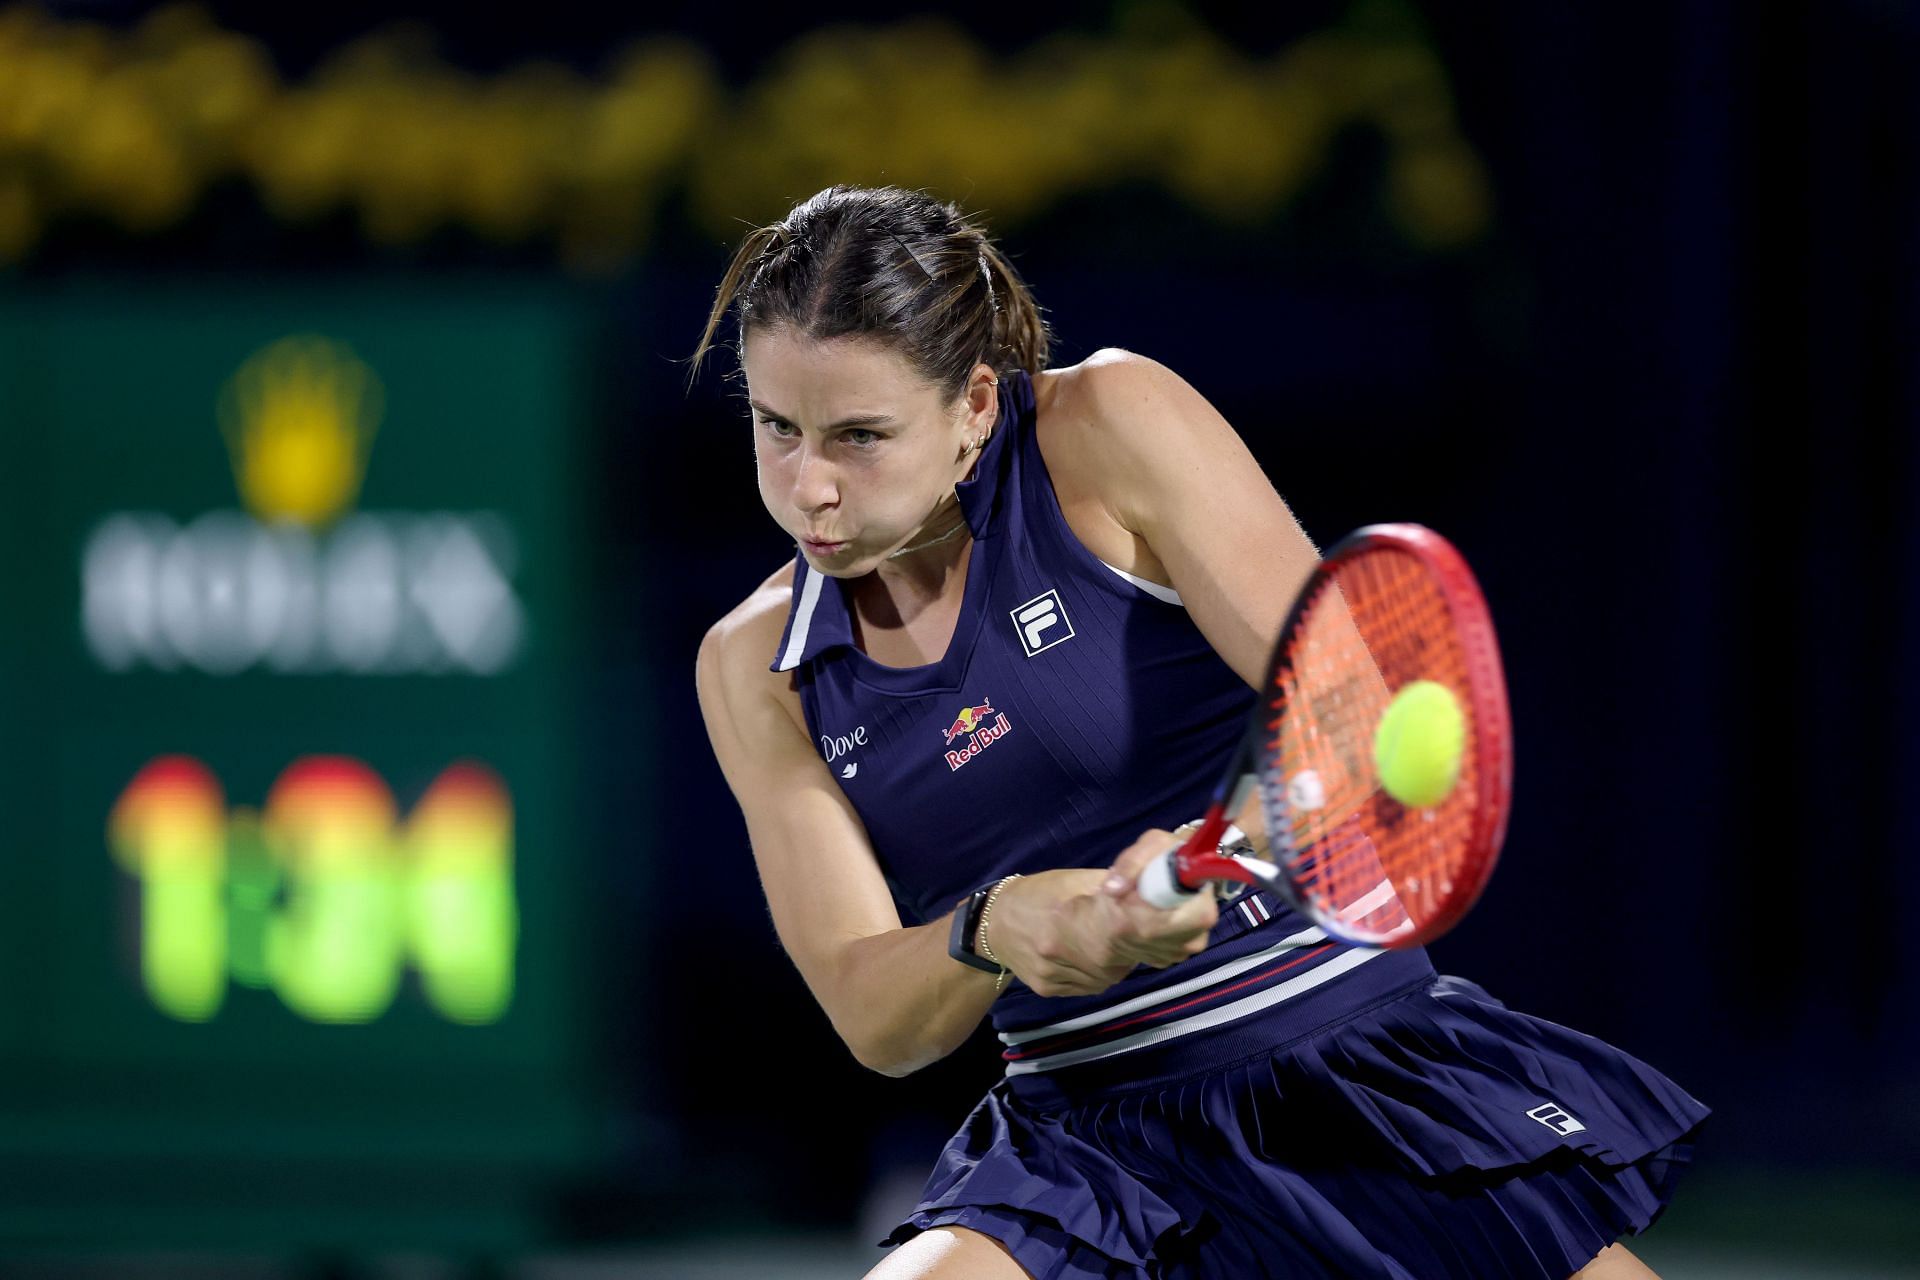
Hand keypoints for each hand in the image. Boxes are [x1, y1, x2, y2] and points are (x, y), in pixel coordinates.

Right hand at [985, 835, 1217, 998]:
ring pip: (1128, 966)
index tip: (1185, 901)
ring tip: (1108, 925)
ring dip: (1133, 948)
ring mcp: (1069, 980)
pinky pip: (1106, 978)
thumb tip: (1165, 885)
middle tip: (1158, 910)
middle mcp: (1075, 957)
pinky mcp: (1062, 994)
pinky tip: (1091, 945)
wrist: (991, 927)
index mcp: (1078, 921)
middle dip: (1164, 931)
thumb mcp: (1079, 880)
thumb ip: (1123, 886)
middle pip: (1146, 952)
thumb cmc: (1039, 893)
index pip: (1141, 927)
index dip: (1172, 918)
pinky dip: (1110, 961)